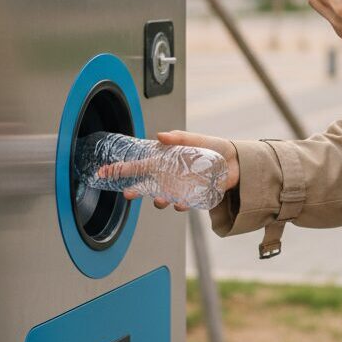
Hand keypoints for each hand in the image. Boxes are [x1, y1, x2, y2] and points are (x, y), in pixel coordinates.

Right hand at [108, 130, 238, 210]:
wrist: (236, 162)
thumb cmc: (214, 148)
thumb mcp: (196, 138)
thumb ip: (178, 138)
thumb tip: (160, 136)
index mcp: (166, 160)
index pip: (140, 165)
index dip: (121, 169)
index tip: (105, 172)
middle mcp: (169, 175)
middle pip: (146, 186)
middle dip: (135, 191)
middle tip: (128, 193)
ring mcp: (179, 187)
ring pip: (161, 198)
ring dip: (158, 201)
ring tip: (161, 199)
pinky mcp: (192, 196)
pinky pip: (181, 204)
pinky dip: (179, 205)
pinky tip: (180, 203)